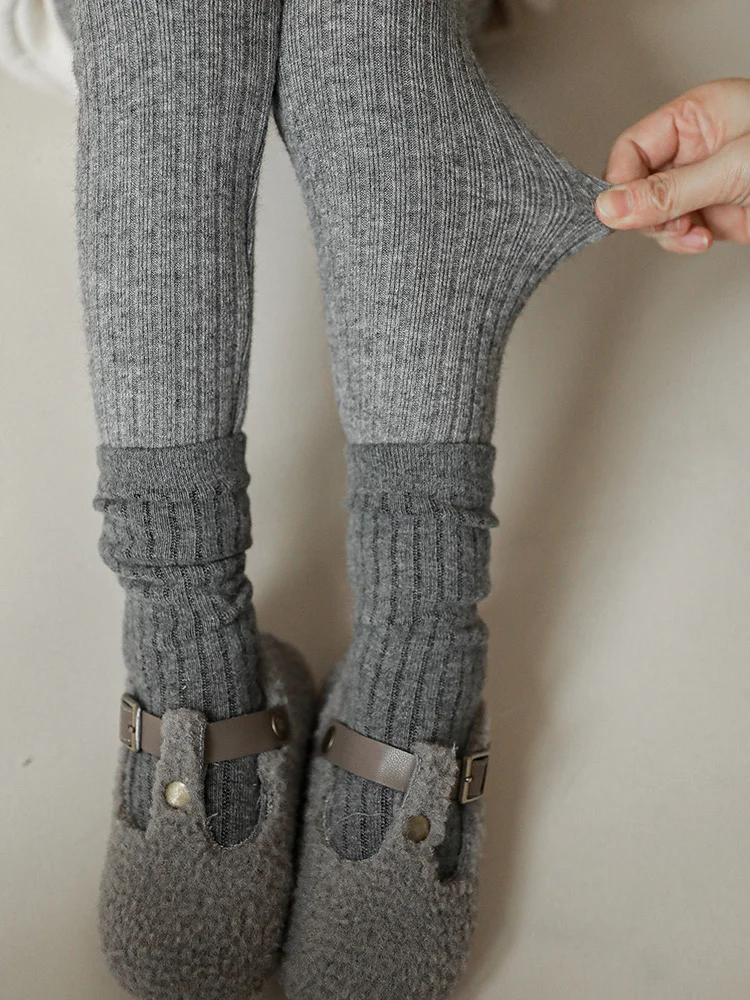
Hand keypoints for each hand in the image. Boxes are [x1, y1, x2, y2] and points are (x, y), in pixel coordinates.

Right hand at [595, 79, 749, 252]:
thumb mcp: (731, 170)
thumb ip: (669, 191)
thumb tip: (612, 207)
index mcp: (697, 116)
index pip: (633, 148)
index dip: (620, 182)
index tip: (619, 210)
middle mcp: (697, 148)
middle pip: (639, 186)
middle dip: (648, 212)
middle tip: (670, 223)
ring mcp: (706, 183)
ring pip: (656, 215)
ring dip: (668, 232)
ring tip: (695, 233)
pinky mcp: (716, 213)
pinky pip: (680, 232)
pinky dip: (685, 243)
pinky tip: (705, 240)